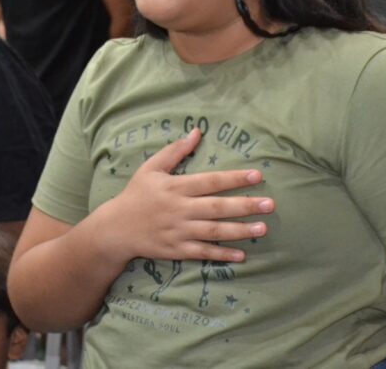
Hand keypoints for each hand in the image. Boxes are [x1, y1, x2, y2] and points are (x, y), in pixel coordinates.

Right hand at [100, 129, 274, 263]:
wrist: (115, 229)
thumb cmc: (136, 195)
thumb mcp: (150, 168)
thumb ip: (175, 151)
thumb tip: (197, 132)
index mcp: (175, 187)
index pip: (210, 181)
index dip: (234, 178)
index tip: (257, 175)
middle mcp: (180, 209)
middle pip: (217, 207)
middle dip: (245, 205)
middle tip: (270, 204)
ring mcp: (179, 231)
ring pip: (214, 231)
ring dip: (240, 230)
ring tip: (263, 228)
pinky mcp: (177, 250)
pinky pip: (203, 252)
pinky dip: (222, 254)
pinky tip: (242, 254)